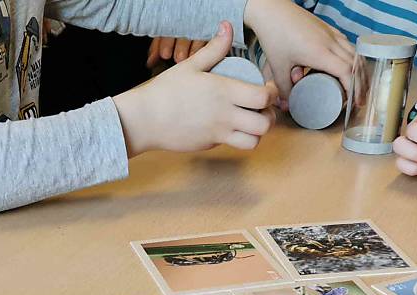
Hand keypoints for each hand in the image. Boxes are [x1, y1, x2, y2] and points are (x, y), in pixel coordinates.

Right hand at [114, 22, 276, 155]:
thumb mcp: (190, 65)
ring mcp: (218, 133)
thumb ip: (213, 49)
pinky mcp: (210, 144)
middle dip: (270, 117)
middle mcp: (225, 115)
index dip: (272, 94)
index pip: (264, 97)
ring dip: (257, 132)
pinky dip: (238, 138)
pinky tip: (229, 127)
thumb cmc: (166, 91)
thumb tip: (227, 27)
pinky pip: (233, 144)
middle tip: (263, 109)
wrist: (145, 119)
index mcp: (224, 91)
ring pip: (254, 141)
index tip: (268, 89)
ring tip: (250, 122)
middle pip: (265, 124)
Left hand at [244, 0, 353, 101]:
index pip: (346, 72)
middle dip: (360, 84)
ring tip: (358, 85)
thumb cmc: (275, 36)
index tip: (354, 102)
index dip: (353, 88)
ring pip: (354, 53)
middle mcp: (330, 42)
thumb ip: (283, 88)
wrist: (273, 11)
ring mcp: (331, 34)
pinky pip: (348, 44)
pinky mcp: (329, 29)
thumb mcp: (278, 66)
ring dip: (359, 70)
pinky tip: (350, 65)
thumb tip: (286, 107)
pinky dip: (353, 57)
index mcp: (320, 53)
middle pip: (355, 64)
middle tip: (359, 100)